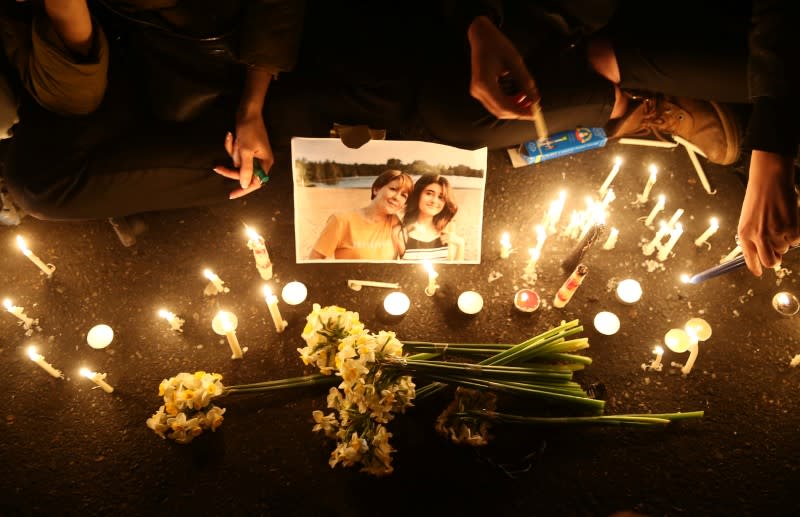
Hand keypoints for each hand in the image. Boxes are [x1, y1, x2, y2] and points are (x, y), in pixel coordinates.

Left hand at [213, 116, 273, 199]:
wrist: (247, 111)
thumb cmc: (249, 130)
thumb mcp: (245, 151)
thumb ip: (246, 170)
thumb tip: (246, 185)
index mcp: (265, 162)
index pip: (256, 182)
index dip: (244, 189)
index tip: (231, 195)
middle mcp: (261, 160)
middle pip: (244, 173)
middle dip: (231, 167)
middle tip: (218, 167)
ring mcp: (254, 154)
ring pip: (238, 162)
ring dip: (232, 152)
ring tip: (234, 139)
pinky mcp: (247, 148)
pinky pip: (236, 154)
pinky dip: (232, 146)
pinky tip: (231, 136)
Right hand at [467, 15, 539, 119]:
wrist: (481, 37)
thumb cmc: (497, 45)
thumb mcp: (515, 61)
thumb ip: (525, 81)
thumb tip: (535, 99)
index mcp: (485, 82)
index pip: (503, 105)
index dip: (520, 112)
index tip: (534, 114)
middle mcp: (478, 90)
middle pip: (500, 111)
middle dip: (518, 112)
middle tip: (534, 106)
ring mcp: (477, 92)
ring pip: (498, 109)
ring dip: (514, 108)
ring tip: (527, 98)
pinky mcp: (479, 91)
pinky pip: (495, 103)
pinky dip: (508, 103)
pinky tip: (518, 96)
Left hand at [737, 150, 798, 275]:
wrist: (769, 181)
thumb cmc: (758, 199)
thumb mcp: (748, 219)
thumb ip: (753, 237)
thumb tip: (761, 255)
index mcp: (744, 235)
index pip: (749, 259)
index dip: (755, 267)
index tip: (758, 272)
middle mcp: (758, 236)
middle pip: (770, 262)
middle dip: (774, 261)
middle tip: (776, 253)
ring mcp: (775, 233)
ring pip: (784, 249)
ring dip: (784, 241)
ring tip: (779, 223)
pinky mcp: (790, 229)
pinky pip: (795, 241)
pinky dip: (794, 233)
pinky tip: (788, 220)